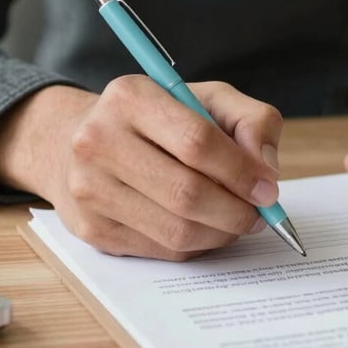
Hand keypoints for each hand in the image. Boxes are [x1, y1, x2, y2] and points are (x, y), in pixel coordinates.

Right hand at [0, 78, 283, 259]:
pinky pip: (162, 250)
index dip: (241, 171)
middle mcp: (99, 142)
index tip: (268, 188)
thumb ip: (252, 121)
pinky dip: (196, 244)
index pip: (197, 142)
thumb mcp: (210, 100)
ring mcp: (90, 189)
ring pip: (176, 231)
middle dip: (236, 211)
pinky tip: (204, 226)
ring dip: (221, 233)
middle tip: (259, 214)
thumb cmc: (159, 119)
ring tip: (236, 219)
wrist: (80, 142)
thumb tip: (266, 169)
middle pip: (186, 193)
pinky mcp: (92, 230)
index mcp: (131, 97)